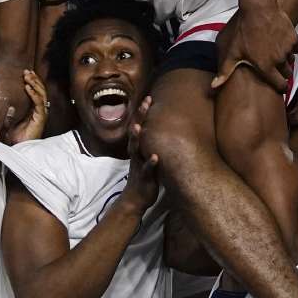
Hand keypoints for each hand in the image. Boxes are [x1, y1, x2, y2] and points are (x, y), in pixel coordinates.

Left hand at [5, 70, 48, 143]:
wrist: (18, 149)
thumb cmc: (13, 136)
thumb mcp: (7, 119)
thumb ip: (5, 110)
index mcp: (33, 109)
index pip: (35, 91)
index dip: (32, 81)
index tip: (26, 73)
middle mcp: (39, 110)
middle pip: (40, 90)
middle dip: (34, 79)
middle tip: (27, 71)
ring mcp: (41, 113)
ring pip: (41, 94)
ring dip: (34, 83)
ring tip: (28, 76)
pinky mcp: (41, 118)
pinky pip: (38, 103)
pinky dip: (34, 94)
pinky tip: (28, 88)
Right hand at [122, 96, 158, 212]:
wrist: (135, 199)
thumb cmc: (144, 177)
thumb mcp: (147, 158)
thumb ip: (151, 146)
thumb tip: (162, 133)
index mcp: (138, 149)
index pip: (139, 127)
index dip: (143, 113)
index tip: (149, 98)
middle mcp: (136, 154)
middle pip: (136, 132)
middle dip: (140, 117)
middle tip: (146, 103)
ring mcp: (138, 165)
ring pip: (136, 149)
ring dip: (137, 138)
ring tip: (139, 127)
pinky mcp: (144, 178)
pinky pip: (146, 170)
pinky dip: (150, 163)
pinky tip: (155, 157)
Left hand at [213, 5, 297, 92]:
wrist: (258, 8)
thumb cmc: (243, 31)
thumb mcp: (232, 52)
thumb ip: (225, 71)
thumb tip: (214, 86)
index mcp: (266, 67)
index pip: (281, 86)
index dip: (281, 88)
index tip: (280, 87)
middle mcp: (279, 60)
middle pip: (287, 74)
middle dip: (283, 74)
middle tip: (276, 69)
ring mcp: (288, 49)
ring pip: (291, 60)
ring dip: (286, 59)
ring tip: (276, 54)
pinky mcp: (293, 38)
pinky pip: (295, 48)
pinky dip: (290, 47)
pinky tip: (281, 43)